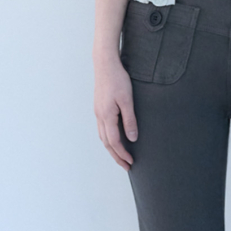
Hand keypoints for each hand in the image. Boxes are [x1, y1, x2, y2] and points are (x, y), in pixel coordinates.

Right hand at [94, 54, 137, 168]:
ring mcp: (98, 112)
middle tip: (126, 166)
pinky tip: (115, 139)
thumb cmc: (118, 79)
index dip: (122, 154)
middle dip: (116, 156)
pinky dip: (108, 139)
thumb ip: (130, 120)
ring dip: (111, 149)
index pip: (114, 142)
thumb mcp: (127, 100)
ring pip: (103, 137)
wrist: (105, 64)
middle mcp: (99, 116)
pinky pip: (102, 129)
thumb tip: (132, 138)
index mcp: (106, 116)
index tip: (131, 162)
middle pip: (106, 143)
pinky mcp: (99, 108)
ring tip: (121, 156)